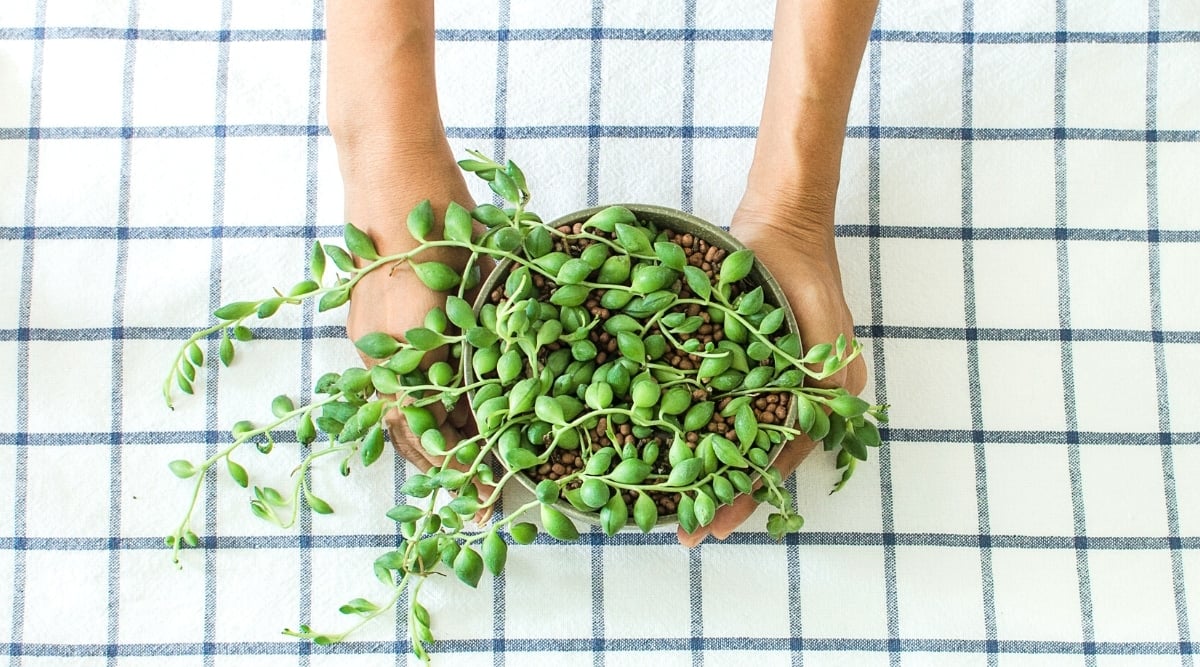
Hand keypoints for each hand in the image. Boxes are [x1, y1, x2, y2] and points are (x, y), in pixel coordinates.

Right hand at [339, 156, 495, 520]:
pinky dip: (414, 393)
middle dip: (442, 462)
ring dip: (428, 428)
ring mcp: (366, 337)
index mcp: (410, 354)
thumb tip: (531, 375)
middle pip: (407, 431)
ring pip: (395, 404)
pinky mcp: (363, 318)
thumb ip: (500, 333)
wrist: (389, 166)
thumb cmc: (444, 216)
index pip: (430, 436)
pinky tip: (444, 391)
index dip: (460, 469)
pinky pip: (386, 374)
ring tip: (466, 443)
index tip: (484, 493)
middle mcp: (380, 355)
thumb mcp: (487, 278)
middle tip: (475, 482)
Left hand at [676, 199, 866, 546]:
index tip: (715, 527)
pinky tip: (661, 445)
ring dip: (700, 471)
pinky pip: (706, 401)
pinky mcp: (727, 361)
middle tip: (685, 533)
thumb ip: (822, 380)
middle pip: (748, 461)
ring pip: (724, 439)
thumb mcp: (824, 330)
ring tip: (668, 504)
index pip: (776, 464)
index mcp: (814, 402)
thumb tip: (809, 434)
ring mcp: (754, 381)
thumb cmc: (808, 277)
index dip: (745, 496)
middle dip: (718, 497)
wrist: (781, 227)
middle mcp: (784, 399)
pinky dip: (689, 427)